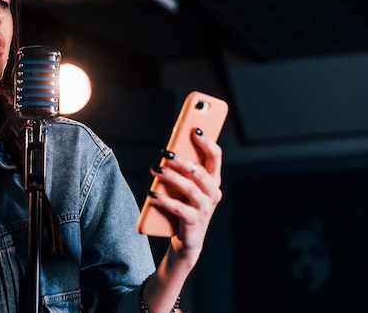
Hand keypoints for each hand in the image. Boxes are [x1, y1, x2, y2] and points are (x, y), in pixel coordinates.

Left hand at [149, 128, 222, 260]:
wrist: (187, 239)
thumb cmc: (184, 205)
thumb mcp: (186, 185)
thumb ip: (182, 169)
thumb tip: (168, 149)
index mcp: (213, 180)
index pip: (215, 157)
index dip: (206, 142)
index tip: (194, 128)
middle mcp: (212, 193)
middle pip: (200, 172)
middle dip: (182, 160)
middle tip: (165, 152)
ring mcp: (204, 208)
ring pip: (190, 188)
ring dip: (171, 177)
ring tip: (155, 169)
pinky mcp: (193, 222)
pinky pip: (179, 208)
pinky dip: (165, 200)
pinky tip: (152, 194)